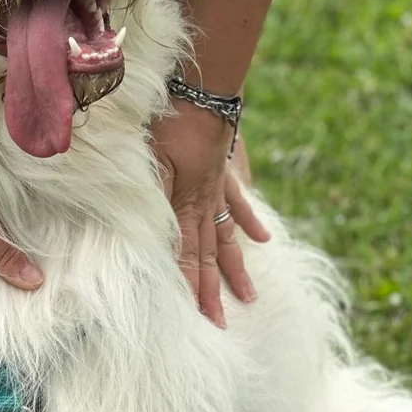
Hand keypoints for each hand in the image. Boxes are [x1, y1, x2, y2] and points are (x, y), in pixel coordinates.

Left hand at [149, 101, 269, 327]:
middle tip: (221, 325)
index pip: (188, 256)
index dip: (191, 288)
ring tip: (249, 297)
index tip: (197, 319)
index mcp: (185, 204)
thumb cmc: (168, 120)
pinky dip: (249, 223)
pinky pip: (240, 202)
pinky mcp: (226, 169)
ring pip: (229, 236)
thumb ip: (151, 195)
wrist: (202, 86)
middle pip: (210, 254)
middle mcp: (206, 202)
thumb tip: (149, 233)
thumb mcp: (150, 158)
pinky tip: (262, 241)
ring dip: (235, 268)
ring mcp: (220, 187)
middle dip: (212, 291)